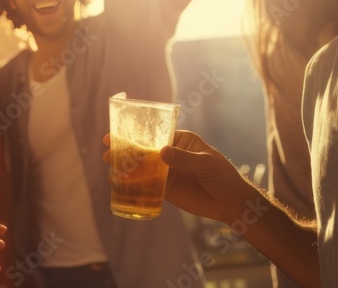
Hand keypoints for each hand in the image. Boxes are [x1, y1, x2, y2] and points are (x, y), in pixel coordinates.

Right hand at [105, 131, 252, 224]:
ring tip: (109, 169)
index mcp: (180, 140)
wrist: (231, 203)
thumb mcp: (205, 163)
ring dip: (126, 168)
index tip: (117, 134)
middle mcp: (171, 154)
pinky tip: (120, 185)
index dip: (135, 135)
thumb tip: (161, 152)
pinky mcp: (167, 190)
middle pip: (144, 150)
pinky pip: (147, 186)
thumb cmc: (223, 176)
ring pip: (143, 169)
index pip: (154, 135)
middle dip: (125, 151)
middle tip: (106, 152)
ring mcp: (168, 172)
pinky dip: (134, 185)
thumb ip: (184, 158)